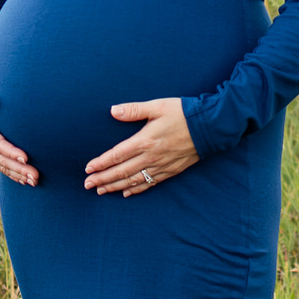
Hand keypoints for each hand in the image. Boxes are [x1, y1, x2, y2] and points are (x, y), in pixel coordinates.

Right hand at [0, 89, 38, 186]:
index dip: (10, 151)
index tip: (25, 158)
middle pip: (3, 160)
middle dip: (20, 169)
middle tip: (36, 175)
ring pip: (3, 167)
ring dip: (19, 175)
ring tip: (35, 182)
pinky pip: (1, 168)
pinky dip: (13, 176)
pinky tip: (25, 182)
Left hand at [84, 98, 198, 196]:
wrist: (211, 127)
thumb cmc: (183, 113)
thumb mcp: (157, 106)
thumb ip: (133, 110)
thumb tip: (112, 111)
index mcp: (145, 140)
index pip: (116, 155)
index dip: (101, 163)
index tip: (88, 169)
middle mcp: (151, 156)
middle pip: (121, 171)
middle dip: (102, 179)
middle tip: (87, 185)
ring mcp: (161, 166)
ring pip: (133, 180)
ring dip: (115, 186)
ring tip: (101, 191)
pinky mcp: (171, 170)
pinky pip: (150, 183)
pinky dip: (136, 189)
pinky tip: (126, 192)